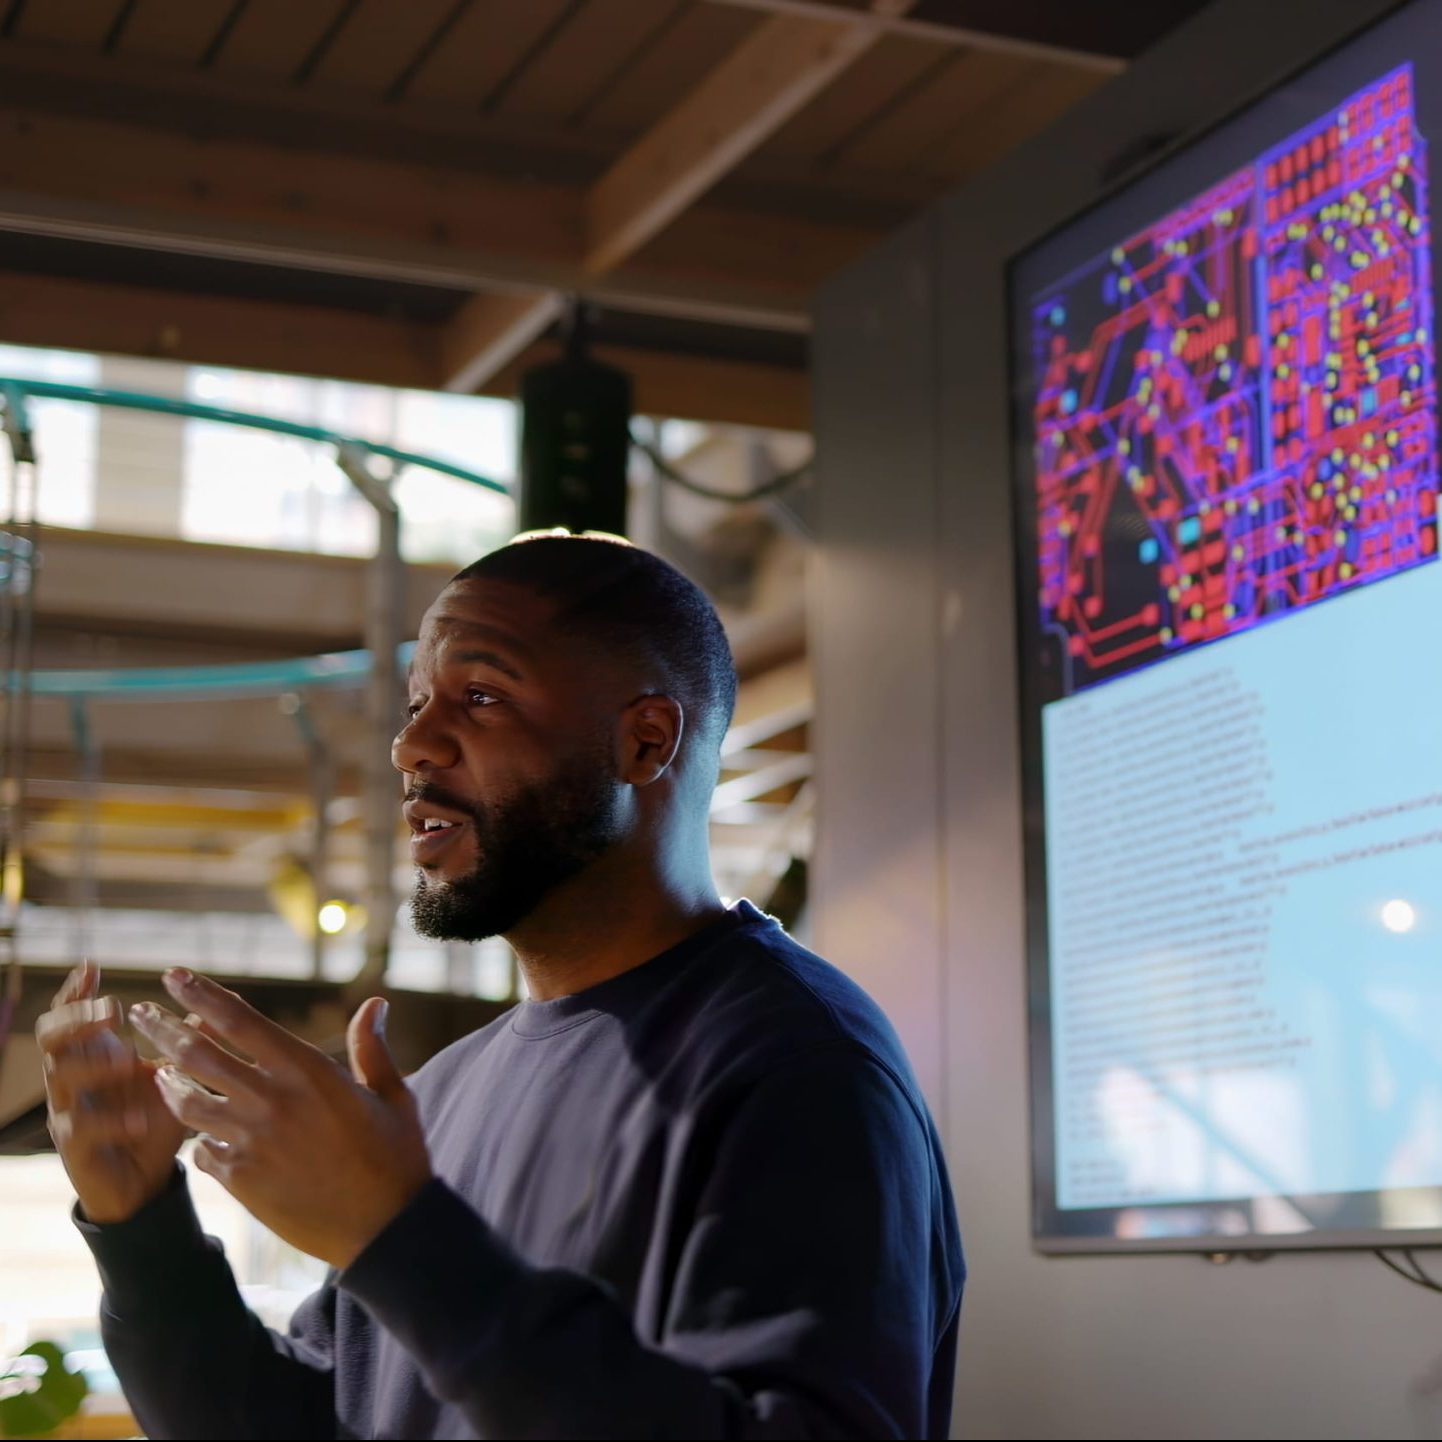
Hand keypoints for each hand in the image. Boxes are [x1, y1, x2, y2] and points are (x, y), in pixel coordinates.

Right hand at [36, 962, 187, 1223]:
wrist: (143, 1182)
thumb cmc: (154, 1118)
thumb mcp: (175, 1075)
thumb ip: (190, 1040)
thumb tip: (221, 999)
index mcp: (94, 1054)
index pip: (71, 1014)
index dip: (77, 990)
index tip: (92, 966)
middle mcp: (74, 1078)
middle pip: (51, 1036)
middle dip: (78, 1018)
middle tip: (114, 1010)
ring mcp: (69, 1112)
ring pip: (59, 1077)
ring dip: (94, 1063)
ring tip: (128, 1059)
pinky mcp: (75, 1150)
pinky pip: (80, 1130)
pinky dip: (110, 1120)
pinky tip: (137, 1118)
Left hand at [128, 969, 431, 1269]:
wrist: (386, 1228)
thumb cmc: (395, 1156)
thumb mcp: (392, 1095)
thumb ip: (372, 1048)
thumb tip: (376, 1003)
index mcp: (307, 1070)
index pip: (239, 1020)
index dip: (201, 994)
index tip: (175, 976)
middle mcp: (271, 1100)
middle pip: (198, 1055)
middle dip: (163, 1028)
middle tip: (140, 1013)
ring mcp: (251, 1141)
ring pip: (187, 1103)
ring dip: (167, 1082)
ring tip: (156, 1071)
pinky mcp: (240, 1180)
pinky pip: (201, 1150)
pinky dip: (196, 1136)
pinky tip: (196, 1132)